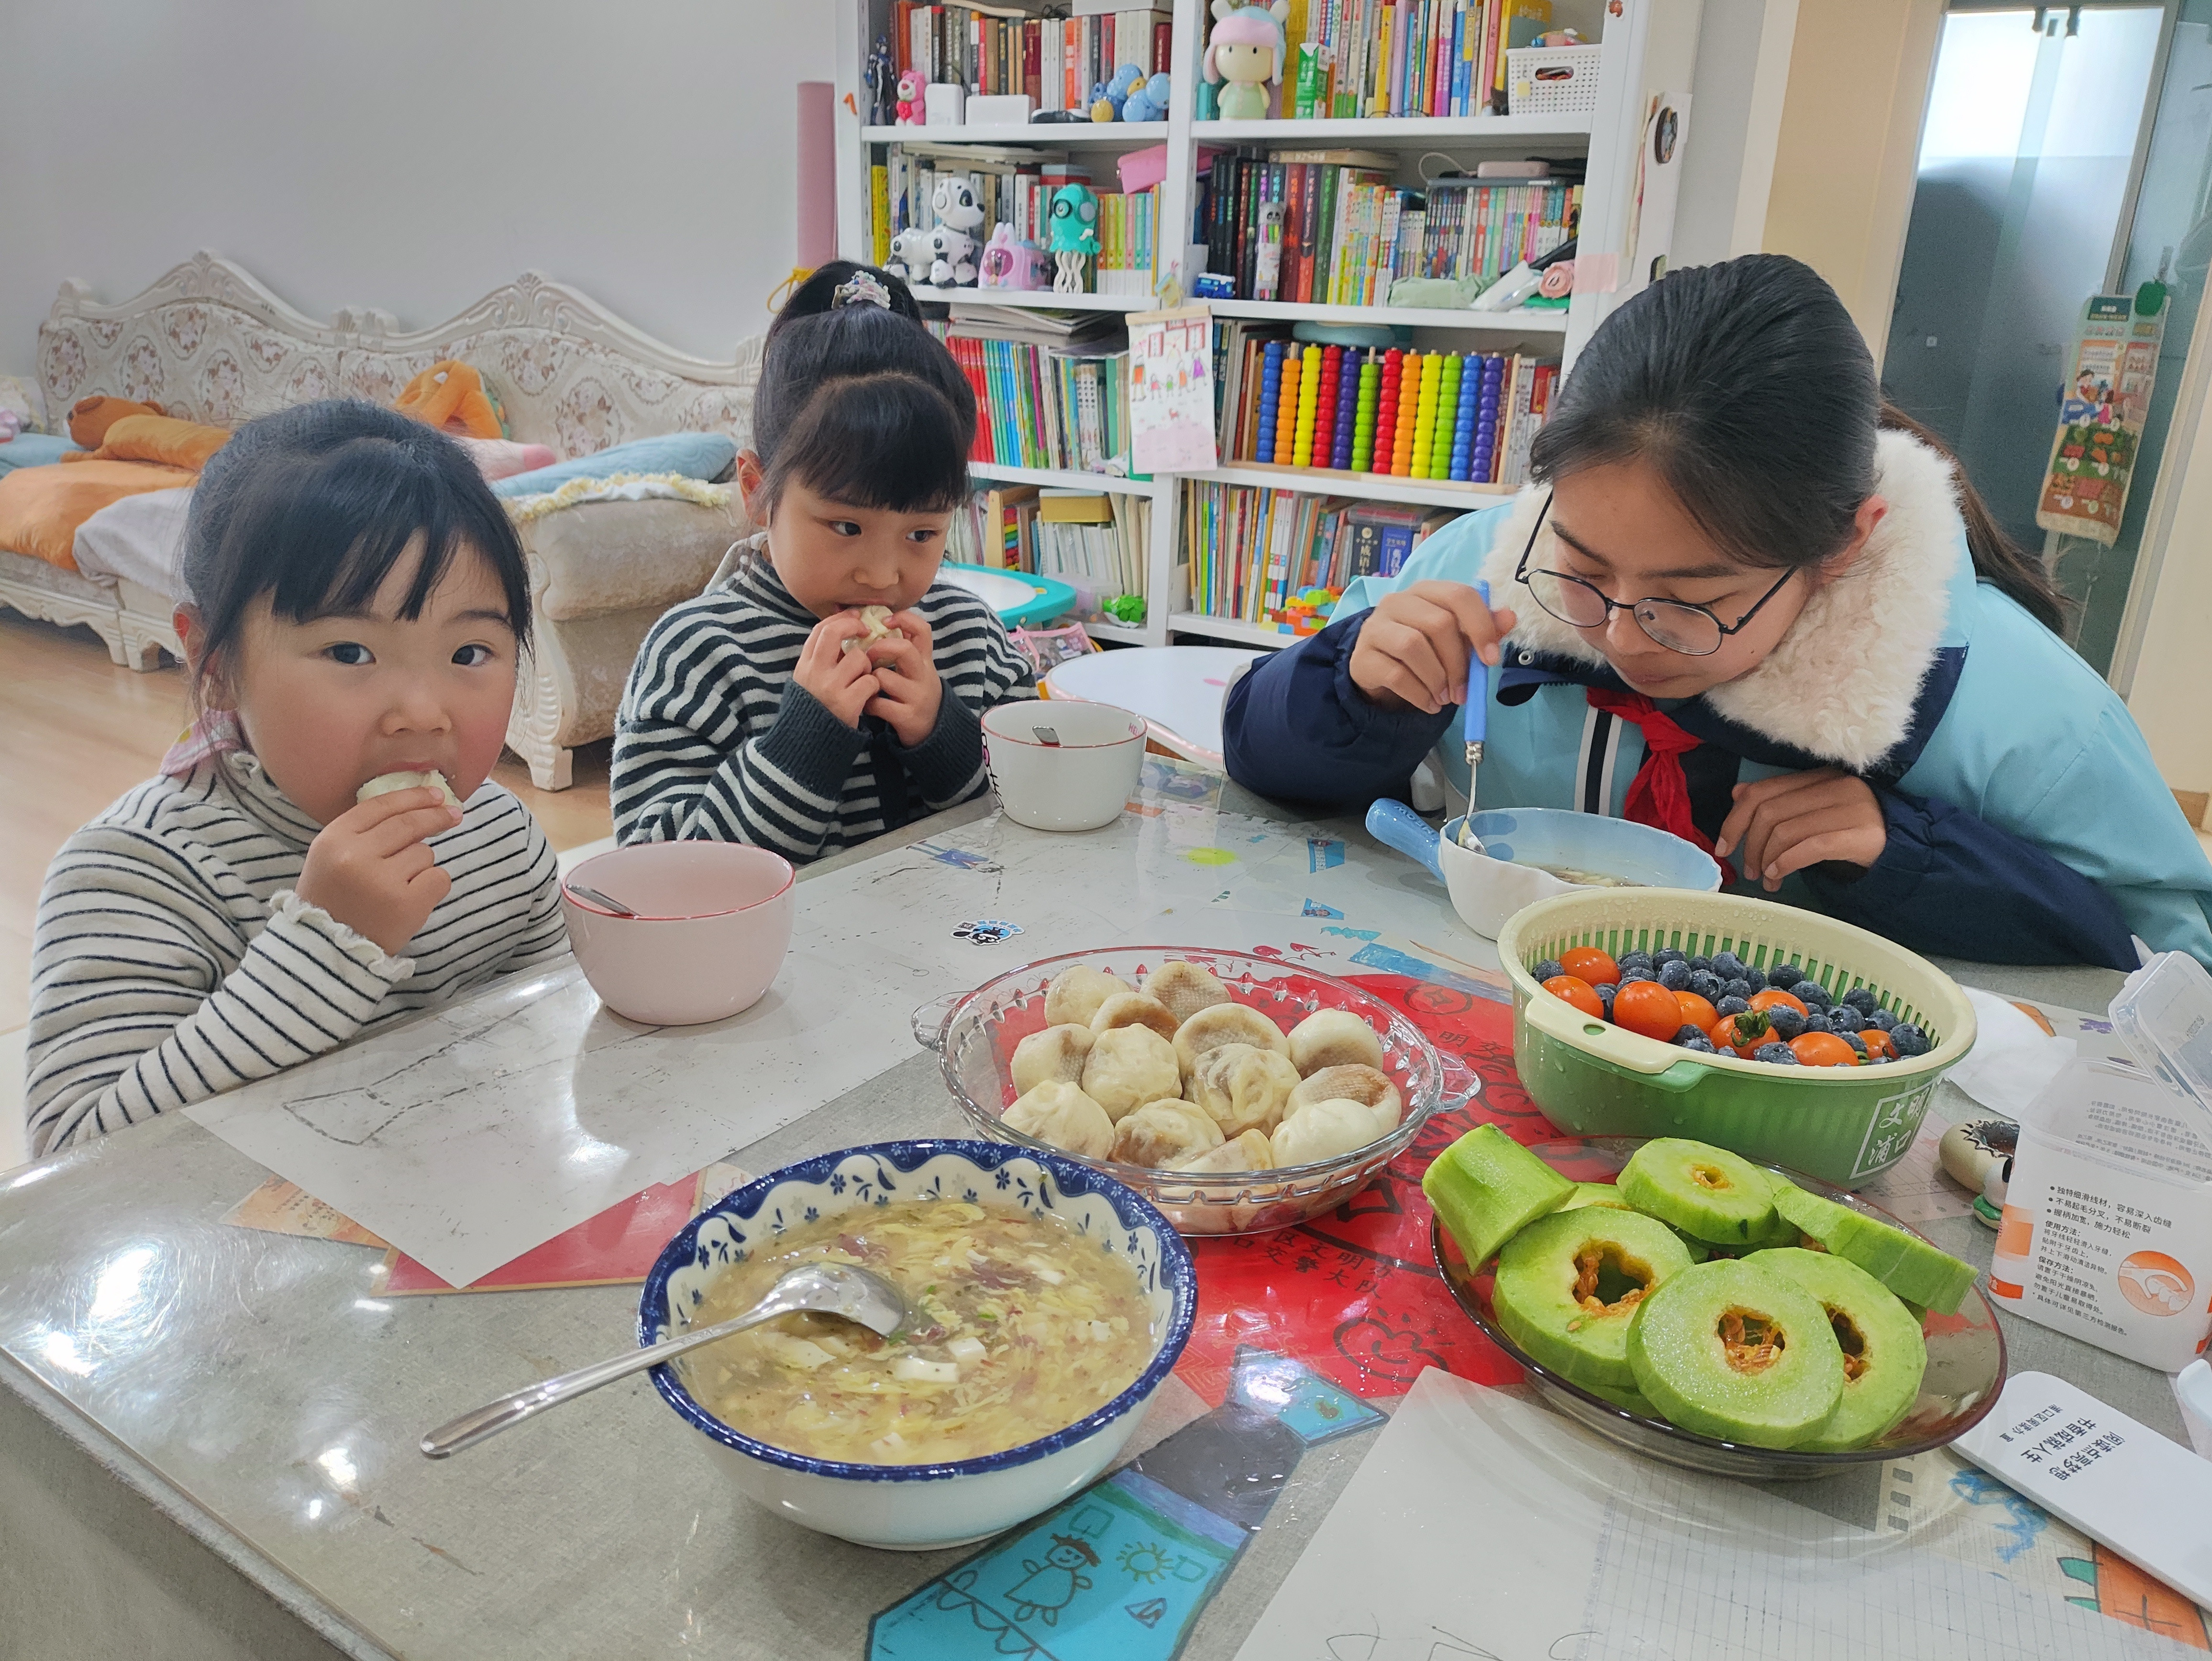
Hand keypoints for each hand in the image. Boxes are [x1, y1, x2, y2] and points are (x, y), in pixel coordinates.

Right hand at [294, 787, 462, 955]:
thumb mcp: (331, 858)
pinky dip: (433, 886)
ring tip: (397, 886)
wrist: (329, 952)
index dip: (411, 796)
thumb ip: (363, 831)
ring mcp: (382, 881)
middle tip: (453, 814)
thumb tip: (414, 804)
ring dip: (420, 865)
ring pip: (424, 853)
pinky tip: (413, 898)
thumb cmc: (334, 900)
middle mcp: (355, 857)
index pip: (380, 806)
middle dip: (436, 816)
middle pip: (409, 824)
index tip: (434, 794)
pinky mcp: (407, 904)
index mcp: (332, 840)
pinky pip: (439, 878)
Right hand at [794, 612, 883, 728]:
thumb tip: (842, 630)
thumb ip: (821, 659)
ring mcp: (830, 687)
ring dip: (867, 667)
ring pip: (860, 659)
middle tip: (866, 630)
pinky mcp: (847, 703)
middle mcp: (815, 672)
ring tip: (862, 679)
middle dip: (853, 626)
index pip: (820, 630)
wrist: (810, 743)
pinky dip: (873, 687)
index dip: (840, 618)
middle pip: (834, 633)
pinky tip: (867, 696)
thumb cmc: (815, 709)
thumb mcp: (808, 681)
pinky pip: (871, 682)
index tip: (855, 616)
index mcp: (804, 665)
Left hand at [863, 610, 943, 746]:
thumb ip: (903, 647)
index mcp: (925, 660)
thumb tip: (879, 620)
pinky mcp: (907, 716)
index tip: (885, 621)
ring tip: (866, 686)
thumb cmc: (915, 692)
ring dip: (869, 680)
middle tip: (868, 654)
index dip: (904, 619)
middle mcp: (923, 676)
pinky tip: (869, 705)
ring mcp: (916, 697)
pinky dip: (868, 704)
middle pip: (904, 650)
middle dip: (880, 648)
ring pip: (884, 678)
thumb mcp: (916, 668)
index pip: (922, 630)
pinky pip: (878, 704)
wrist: (932, 730)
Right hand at [1346, 580, 1518, 713]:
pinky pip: (1395, 674)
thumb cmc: (1425, 649)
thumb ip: (1483, 628)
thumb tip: (1509, 617)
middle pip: (1438, 623)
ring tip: (1445, 698)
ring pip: (1413, 646)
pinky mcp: (1363, 656)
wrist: (1379, 668)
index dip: (1480, 626)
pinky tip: (1429, 704)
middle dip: (1458, 663)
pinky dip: (1419, 694)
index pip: (1459, 595)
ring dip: (1437, 679)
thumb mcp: (1456, 638)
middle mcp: (1398, 602)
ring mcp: (1376, 627)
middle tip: (1464, 692)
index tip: (1491, 660)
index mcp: (1427, 591)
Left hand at [1714, 769, 1887, 890]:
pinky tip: (1778, 875)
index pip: (1763, 791)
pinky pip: (1812, 847)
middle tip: (1748, 870)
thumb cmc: (1849, 831)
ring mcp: (1852, 809)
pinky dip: (1787, 862)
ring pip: (1787, 831)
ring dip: (1767, 860)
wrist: (1901, 847)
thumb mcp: (1812, 813)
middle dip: (1750, 845)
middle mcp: (1835, 786)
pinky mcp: (1863, 835)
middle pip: (1770, 812)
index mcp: (1818, 777)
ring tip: (1767, 879)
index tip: (1723, 846)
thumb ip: (1780, 801)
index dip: (1734, 819)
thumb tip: (1738, 793)